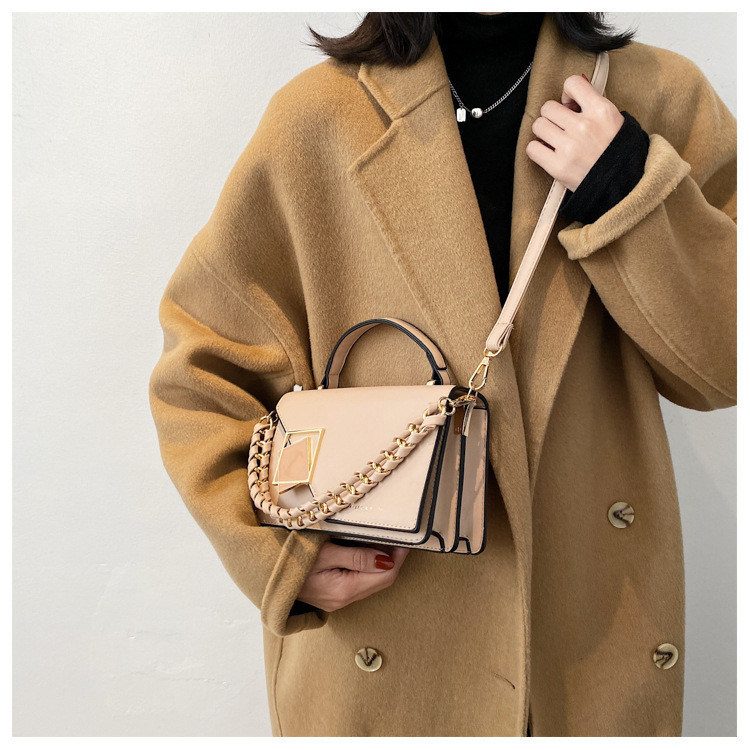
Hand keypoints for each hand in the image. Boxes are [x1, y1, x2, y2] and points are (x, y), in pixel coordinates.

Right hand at [298, 541, 408, 612]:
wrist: (262, 570)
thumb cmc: (290, 558)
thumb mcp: (325, 552)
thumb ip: (357, 557)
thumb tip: (388, 560)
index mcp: (344, 590)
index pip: (385, 575)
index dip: (399, 557)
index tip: (406, 539)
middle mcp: (343, 600)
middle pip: (381, 581)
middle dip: (394, 559)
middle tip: (399, 536)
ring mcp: (337, 599)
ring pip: (371, 582)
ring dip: (382, 563)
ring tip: (385, 540)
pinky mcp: (331, 595)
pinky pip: (359, 582)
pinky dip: (368, 567)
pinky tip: (367, 551)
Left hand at [526, 73, 623, 191]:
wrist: (622, 185)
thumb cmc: (617, 152)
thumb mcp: (615, 120)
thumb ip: (594, 105)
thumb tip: (569, 97)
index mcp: (601, 110)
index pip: (572, 83)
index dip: (567, 93)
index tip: (570, 105)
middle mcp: (584, 126)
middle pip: (548, 107)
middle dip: (552, 116)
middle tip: (560, 127)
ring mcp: (570, 147)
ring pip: (538, 125)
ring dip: (544, 132)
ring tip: (554, 140)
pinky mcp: (558, 167)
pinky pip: (532, 148)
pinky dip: (537, 150)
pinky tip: (547, 153)